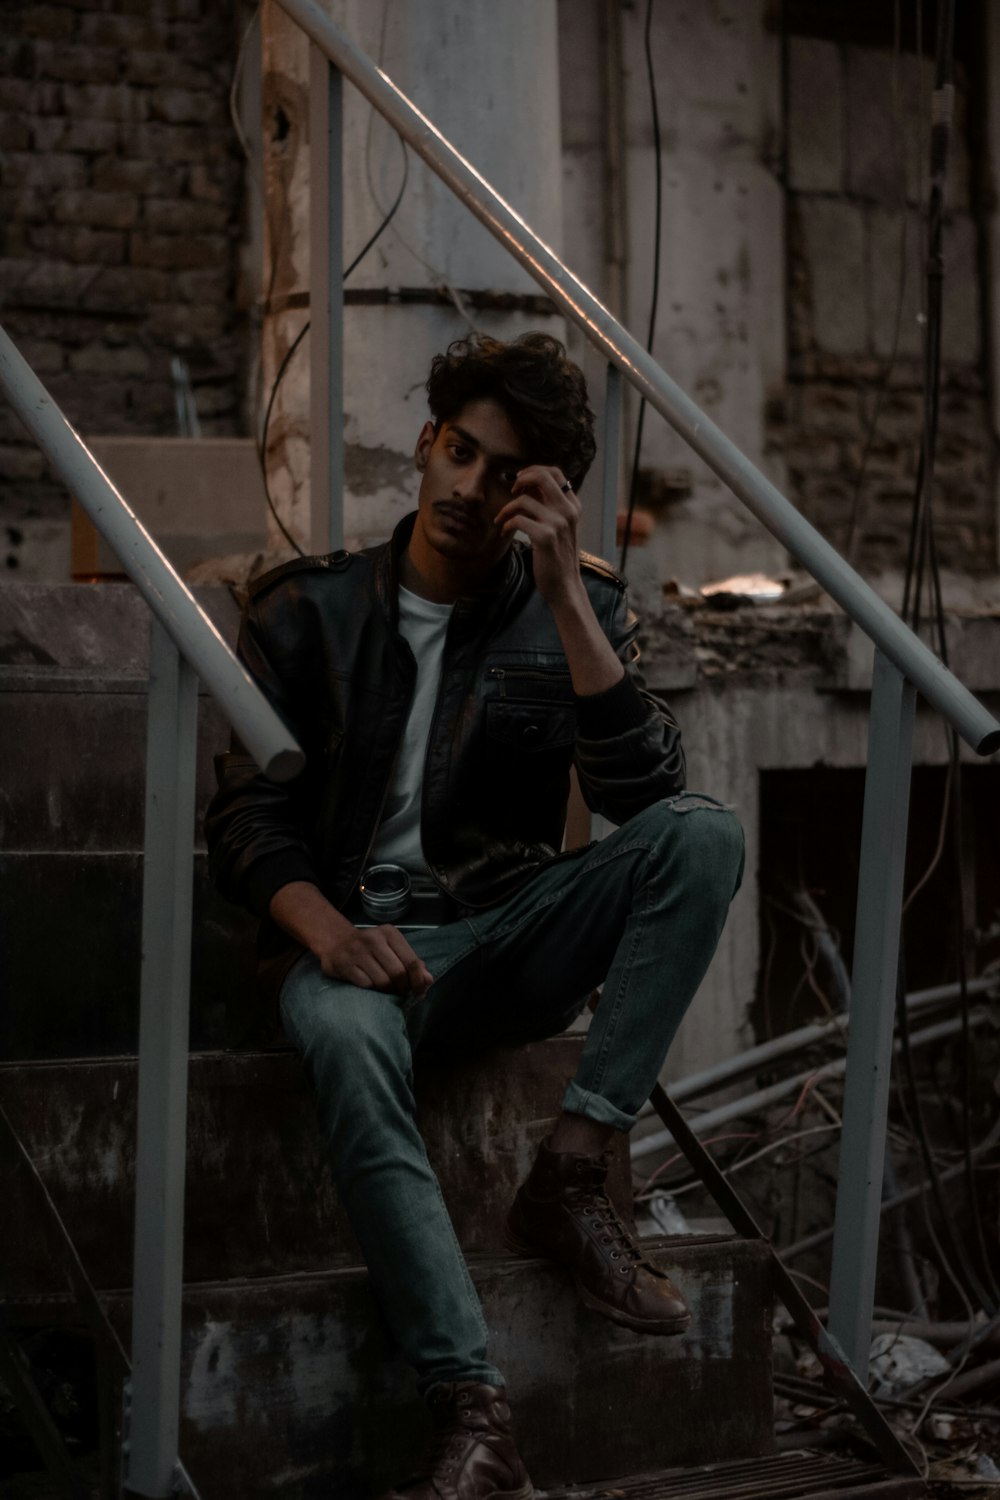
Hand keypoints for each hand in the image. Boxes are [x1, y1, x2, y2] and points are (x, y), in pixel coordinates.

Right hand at [269, 881, 433, 997]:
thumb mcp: (391, 948)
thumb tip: (428, 980)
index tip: (419, 992)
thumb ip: (411, 962)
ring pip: (382, 981)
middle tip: (400, 993)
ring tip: (386, 991)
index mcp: (390, 933)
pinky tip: (371, 987)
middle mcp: (374, 939)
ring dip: (387, 991)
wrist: (335, 940)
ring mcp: (357, 951)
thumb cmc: (369, 947)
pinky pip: (366, 985)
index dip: (418, 980)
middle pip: (398, 973)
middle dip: (402, 988)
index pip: (412, 961)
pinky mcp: (344, 964)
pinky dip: (372, 990)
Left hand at [493, 465, 582, 605]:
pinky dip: (506, 524)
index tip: (520, 482)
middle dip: (521, 479)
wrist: (564, 585)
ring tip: (501, 520)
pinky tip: (504, 532)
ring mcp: (558, 523)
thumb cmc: (557, 556)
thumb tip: (528, 485)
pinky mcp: (546, 537)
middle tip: (511, 491)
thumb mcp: (560, 526)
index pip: (555, 472)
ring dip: (506, 509)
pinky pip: (517, 520)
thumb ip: (549, 506)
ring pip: (523, 500)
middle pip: (542, 476)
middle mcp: (568, 510)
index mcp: (573, 505)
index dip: (533, 471)